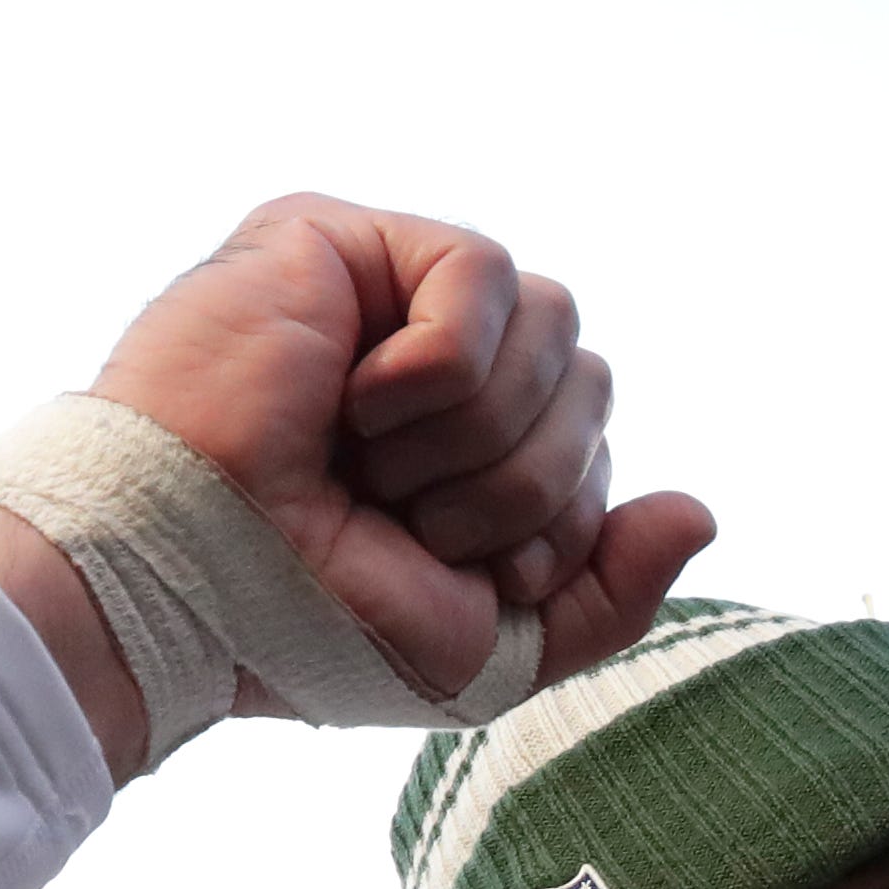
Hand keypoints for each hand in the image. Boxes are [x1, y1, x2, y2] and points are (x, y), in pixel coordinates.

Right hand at [95, 196, 714, 701]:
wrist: (189, 587)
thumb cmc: (307, 625)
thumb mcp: (490, 649)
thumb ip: (607, 596)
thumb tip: (698, 509)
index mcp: (469, 450)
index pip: (596, 450)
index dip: (554, 524)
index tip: (446, 564)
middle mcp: (436, 367)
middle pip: (592, 382)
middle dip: (521, 485)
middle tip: (401, 516)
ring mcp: (386, 297)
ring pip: (557, 322)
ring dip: (479, 432)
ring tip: (373, 463)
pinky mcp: (340, 239)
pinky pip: (482, 273)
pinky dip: (440, 366)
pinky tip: (354, 401)